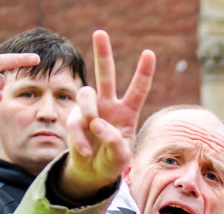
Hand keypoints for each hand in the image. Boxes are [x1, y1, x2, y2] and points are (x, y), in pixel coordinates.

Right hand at [61, 30, 154, 201]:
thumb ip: (115, 142)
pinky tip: (87, 151)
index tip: (148, 53)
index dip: (143, 72)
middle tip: (100, 32)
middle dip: (103, 54)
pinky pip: (75, 122)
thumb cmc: (112, 161)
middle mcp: (109, 105)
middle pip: (106, 76)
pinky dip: (80, 139)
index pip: (138, 90)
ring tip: (94, 127)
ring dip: (88, 109)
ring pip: (86, 93)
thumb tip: (97, 124)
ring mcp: (90, 110)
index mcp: (128, 112)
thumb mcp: (122, 157)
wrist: (93, 171)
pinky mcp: (74, 118)